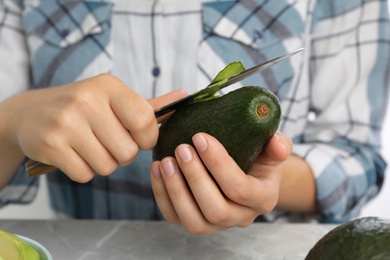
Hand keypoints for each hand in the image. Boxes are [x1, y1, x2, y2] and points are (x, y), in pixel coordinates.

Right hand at [5, 74, 185, 181]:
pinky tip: (74, 154)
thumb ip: (149, 105)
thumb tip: (185, 97)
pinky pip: (85, 174)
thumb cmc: (84, 108)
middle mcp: (87, 100)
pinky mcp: (51, 144)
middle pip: (128, 152)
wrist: (32, 113)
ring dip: (103, 163)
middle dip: (122, 154)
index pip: (146, 121)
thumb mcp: (114, 99)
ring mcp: (66, 122)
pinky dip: (84, 170)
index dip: (147, 139)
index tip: (138, 138)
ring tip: (90, 146)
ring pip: (108, 166)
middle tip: (108, 142)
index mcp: (109, 86)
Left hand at [150, 131, 291, 234]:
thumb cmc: (258, 157)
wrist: (247, 171)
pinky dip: (162, 195)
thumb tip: (277, 145)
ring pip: (194, 221)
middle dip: (195, 178)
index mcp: (262, 198)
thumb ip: (278, 144)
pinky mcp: (196, 221)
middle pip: (216, 210)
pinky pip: (175, 217)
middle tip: (182, 148)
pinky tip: (157, 169)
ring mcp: (217, 224)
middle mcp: (241, 217)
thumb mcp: (273, 147)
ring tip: (165, 162)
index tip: (200, 137)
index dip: (218, 165)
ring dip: (176, 191)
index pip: (241, 189)